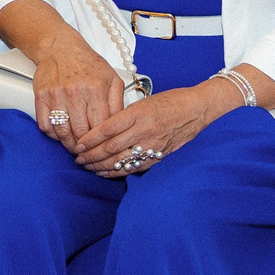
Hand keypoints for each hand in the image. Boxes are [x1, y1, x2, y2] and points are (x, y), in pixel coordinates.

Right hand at [29, 33, 124, 152]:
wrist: (60, 47)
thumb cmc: (88, 64)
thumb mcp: (111, 78)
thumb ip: (118, 102)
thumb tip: (119, 125)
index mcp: (96, 89)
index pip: (101, 126)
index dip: (102, 142)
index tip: (103, 149)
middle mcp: (75, 93)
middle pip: (81, 133)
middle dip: (86, 147)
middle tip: (89, 153)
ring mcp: (56, 96)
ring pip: (63, 133)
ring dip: (69, 145)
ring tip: (75, 148)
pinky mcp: (41, 97)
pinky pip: (46, 125)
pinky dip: (53, 135)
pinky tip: (60, 135)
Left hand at [73, 81, 225, 175]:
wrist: (196, 109)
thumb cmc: (169, 101)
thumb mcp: (143, 102)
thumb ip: (123, 116)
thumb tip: (100, 129)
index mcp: (138, 113)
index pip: (107, 129)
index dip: (90, 139)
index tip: (78, 144)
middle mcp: (144, 130)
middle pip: (111, 147)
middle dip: (91, 155)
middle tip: (77, 158)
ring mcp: (152, 145)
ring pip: (120, 160)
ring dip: (100, 165)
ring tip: (87, 166)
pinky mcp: (159, 155)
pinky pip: (134, 167)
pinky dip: (117, 171)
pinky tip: (104, 173)